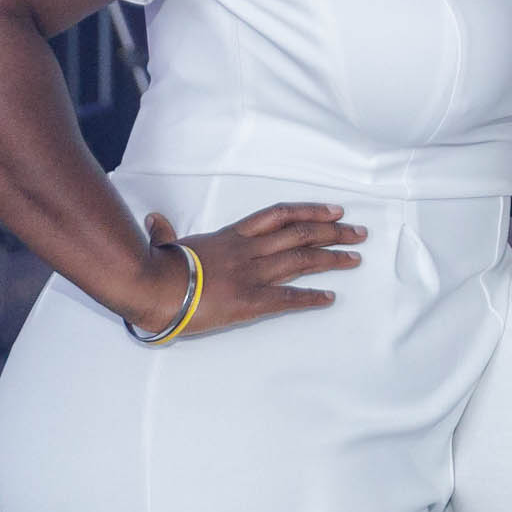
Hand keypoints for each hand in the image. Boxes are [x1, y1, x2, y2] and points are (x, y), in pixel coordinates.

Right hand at [131, 203, 363, 336]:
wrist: (153, 288)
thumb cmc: (156, 268)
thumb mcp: (167, 245)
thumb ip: (166, 233)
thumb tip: (154, 220)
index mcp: (233, 235)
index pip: (281, 215)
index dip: (311, 210)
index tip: (335, 210)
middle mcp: (250, 250)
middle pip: (301, 235)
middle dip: (334, 232)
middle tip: (359, 233)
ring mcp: (252, 274)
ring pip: (301, 261)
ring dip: (331, 259)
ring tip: (355, 258)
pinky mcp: (250, 301)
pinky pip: (288, 298)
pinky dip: (310, 297)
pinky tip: (329, 298)